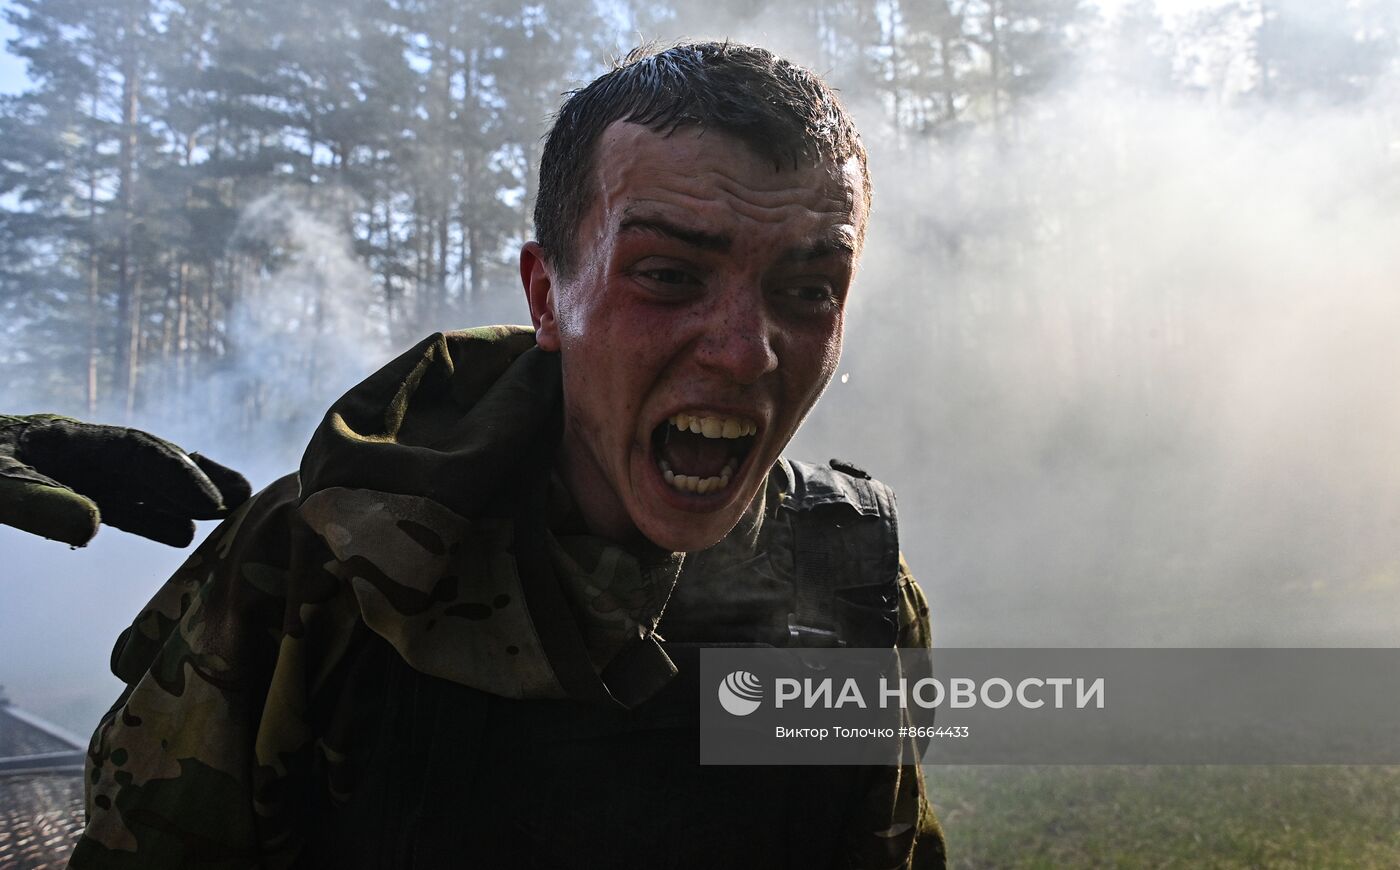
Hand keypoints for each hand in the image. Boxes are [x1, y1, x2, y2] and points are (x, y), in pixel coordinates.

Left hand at [0, 414, 251, 546]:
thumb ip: (37, 505)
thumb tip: (94, 526)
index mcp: (61, 439)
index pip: (135, 450)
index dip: (178, 473)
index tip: (212, 503)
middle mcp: (75, 454)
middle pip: (150, 459)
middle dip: (199, 474)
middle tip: (247, 494)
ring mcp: (68, 476)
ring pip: (139, 483)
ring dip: (183, 497)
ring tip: (229, 513)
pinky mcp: (57, 499)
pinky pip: (115, 506)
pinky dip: (150, 518)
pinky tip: (179, 535)